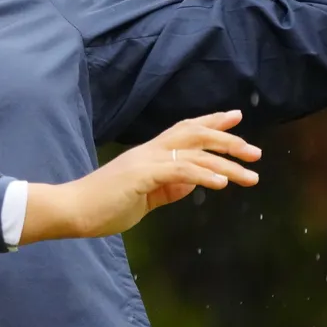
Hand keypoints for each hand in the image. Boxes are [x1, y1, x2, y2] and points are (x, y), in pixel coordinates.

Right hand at [21, 110, 260, 243]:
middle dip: (228, 139)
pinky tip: (221, 183)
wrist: (71, 210)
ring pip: (194, 152)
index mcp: (148, 155)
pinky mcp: (141, 176)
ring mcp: (144, 161)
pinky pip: (179, 170)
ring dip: (226, 163)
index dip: (211, 122)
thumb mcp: (144, 197)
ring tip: (250, 175)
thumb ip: (168, 189)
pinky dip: (204, 174)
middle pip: (194, 134)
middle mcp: (148, 151)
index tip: (235, 117)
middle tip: (255, 152)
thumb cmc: (102, 206)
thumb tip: (194, 183)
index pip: (184, 130)